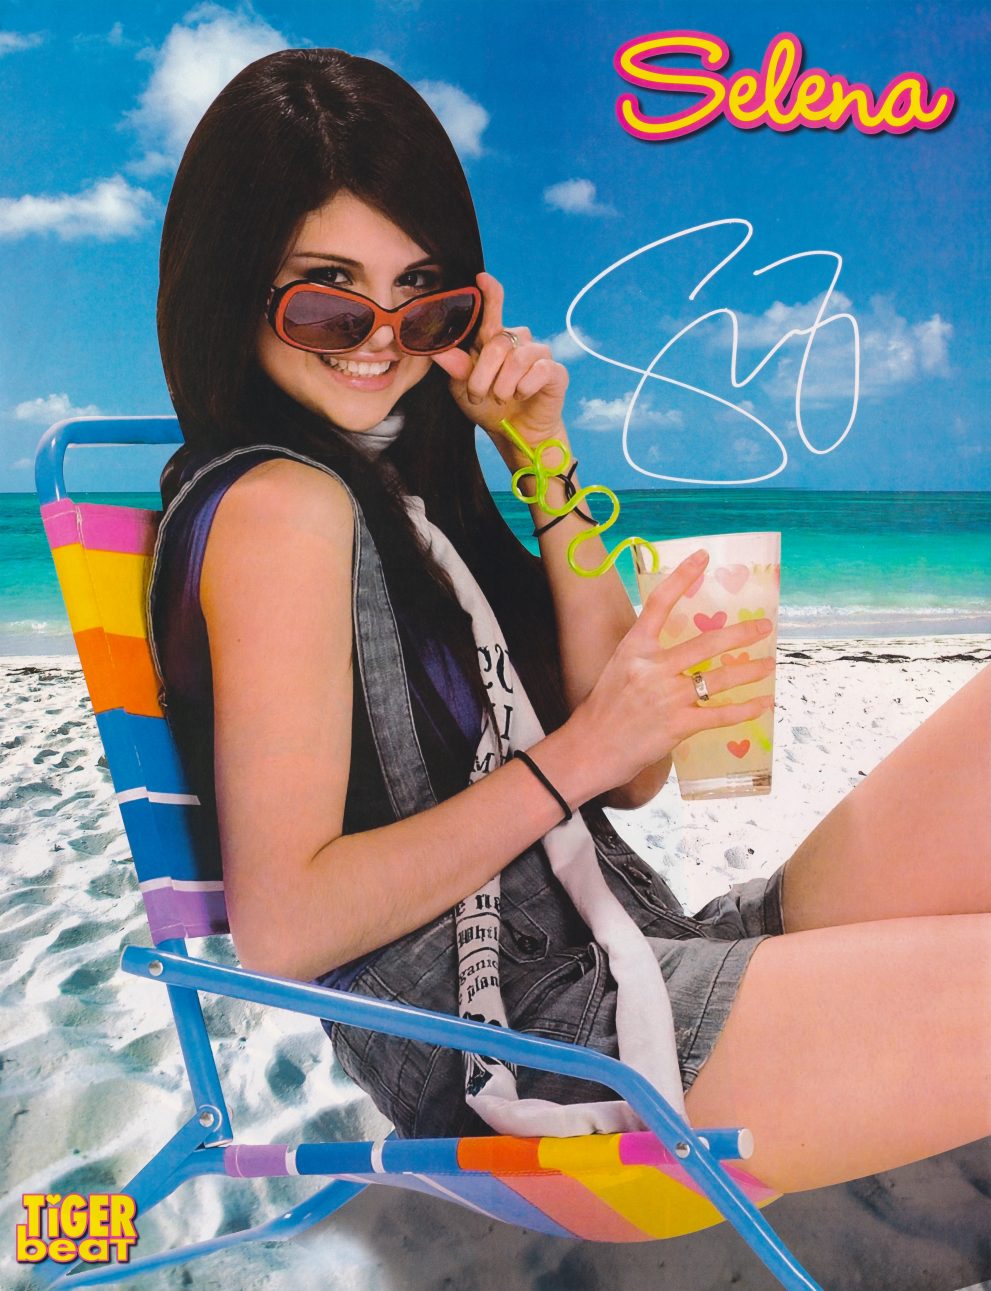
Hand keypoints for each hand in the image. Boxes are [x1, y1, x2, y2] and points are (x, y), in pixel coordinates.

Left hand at [430, 272, 568, 457]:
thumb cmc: (490, 407)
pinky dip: (524, 386)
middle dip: (483, 373)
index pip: (493, 311)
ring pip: (517, 357)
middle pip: (498, 342)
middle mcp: (518, 342)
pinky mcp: (555, 372)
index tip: (481, 278)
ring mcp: (539, 355)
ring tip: (500, 399)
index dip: (490, 294)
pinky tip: (520, 395)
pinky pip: (539, 370)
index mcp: (494, 341)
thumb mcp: (464, 388)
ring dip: (502, 384)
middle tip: (477, 394)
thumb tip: (436, 349)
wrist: (516, 435)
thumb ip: (456, 367)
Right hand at [569, 551, 775, 792]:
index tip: (703, 557)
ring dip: (749, 672)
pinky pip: (719, 714)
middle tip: (764, 626)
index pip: (659, 603)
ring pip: (718, 679)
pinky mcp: (677, 726)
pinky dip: (743, 710)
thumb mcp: (619, 671)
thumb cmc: (602, 711)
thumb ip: (648, 660)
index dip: (682, 577)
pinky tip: (760, 704)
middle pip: (706, 644)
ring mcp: (666, 697)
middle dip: (741, 634)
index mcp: (633, 649)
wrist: (589, 749)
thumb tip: (682, 657)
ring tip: (769, 667)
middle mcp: (652, 668)